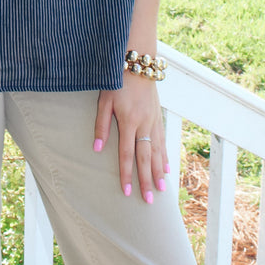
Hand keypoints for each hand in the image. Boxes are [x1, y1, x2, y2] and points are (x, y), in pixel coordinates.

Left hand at [93, 79, 167, 202]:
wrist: (139, 63)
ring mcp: (153, 121)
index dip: (126, 174)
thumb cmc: (117, 80)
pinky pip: (162, 140)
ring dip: (158, 172)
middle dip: (146, 180)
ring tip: (162, 190)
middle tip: (149, 201)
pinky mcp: (158, 116)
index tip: (126, 192)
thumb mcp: (105, 100)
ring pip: (157, 151)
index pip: (127, 155)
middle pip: (145, 158)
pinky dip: (164, 156)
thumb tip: (98, 148)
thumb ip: (102, 124)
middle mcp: (144, 124)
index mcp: (129, 122)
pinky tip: (166, 167)